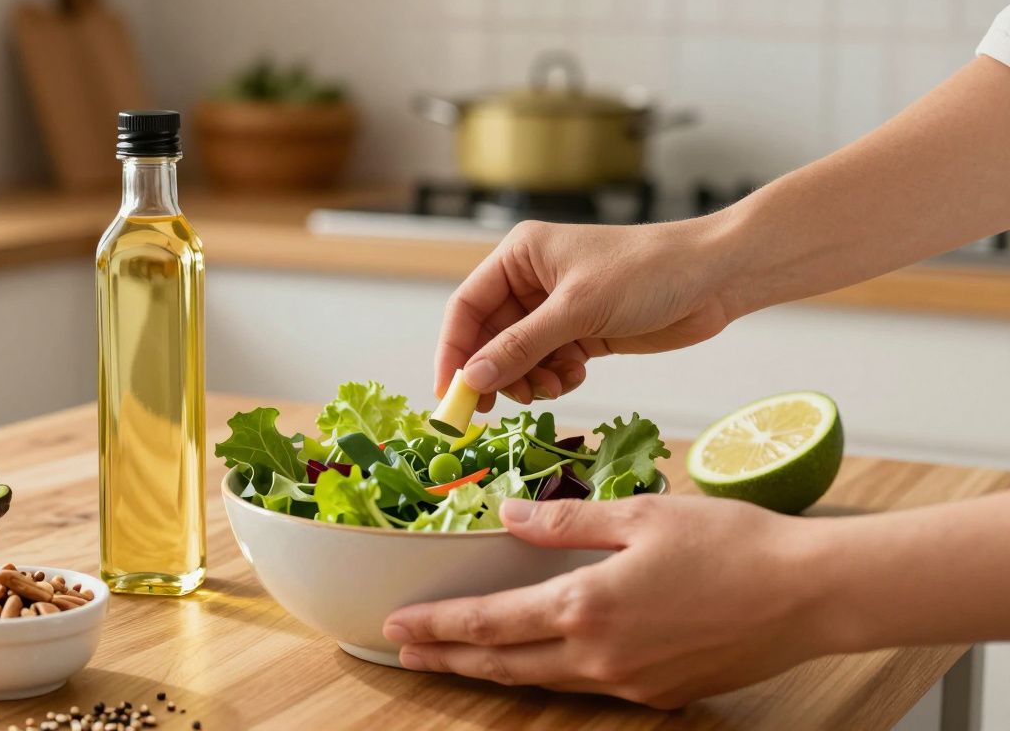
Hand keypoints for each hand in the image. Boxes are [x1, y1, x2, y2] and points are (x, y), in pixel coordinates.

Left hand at [381, 495, 836, 708]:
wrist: (810, 594)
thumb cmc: (733, 543)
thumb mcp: (641, 515)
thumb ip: (565, 520)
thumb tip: (508, 514)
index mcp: (588, 605)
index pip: (489, 622)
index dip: (439, 625)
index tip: (398, 624)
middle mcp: (600, 656)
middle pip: (503, 664)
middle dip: (448, 658)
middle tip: (405, 652)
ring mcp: (630, 683)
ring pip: (542, 680)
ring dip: (493, 669)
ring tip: (456, 658)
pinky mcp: (659, 694)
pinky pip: (587, 685)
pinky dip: (549, 673)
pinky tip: (539, 659)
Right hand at [436, 218, 734, 408]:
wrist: (716, 277)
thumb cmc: (647, 272)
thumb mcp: (577, 309)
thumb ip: (521, 346)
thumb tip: (472, 378)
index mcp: (521, 256)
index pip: (467, 306)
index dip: (453, 350)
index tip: (448, 394)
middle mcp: (532, 280)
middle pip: (490, 337)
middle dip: (493, 372)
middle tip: (492, 408)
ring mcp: (558, 309)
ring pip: (518, 357)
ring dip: (527, 379)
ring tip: (548, 388)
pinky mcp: (583, 332)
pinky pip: (548, 364)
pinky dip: (554, 378)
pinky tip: (574, 376)